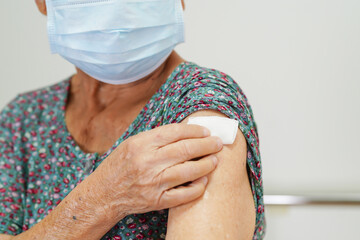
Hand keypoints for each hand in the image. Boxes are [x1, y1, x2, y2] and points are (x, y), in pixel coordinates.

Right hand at [94, 123, 222, 219]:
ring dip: (206, 164)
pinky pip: (184, 194)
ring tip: (214, 160)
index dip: (195, 130)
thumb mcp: (132, 144)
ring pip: (189, 171)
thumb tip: (185, 132)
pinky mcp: (157, 200)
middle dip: (207, 145)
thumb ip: (156, 138)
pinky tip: (204, 180)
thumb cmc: (120, 166)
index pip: (176, 132)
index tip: (207, 131)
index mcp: (141, 144)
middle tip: (218, 143)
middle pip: (186, 149)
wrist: (104, 193)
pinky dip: (197, 187)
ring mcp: (153, 183)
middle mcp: (148, 162)